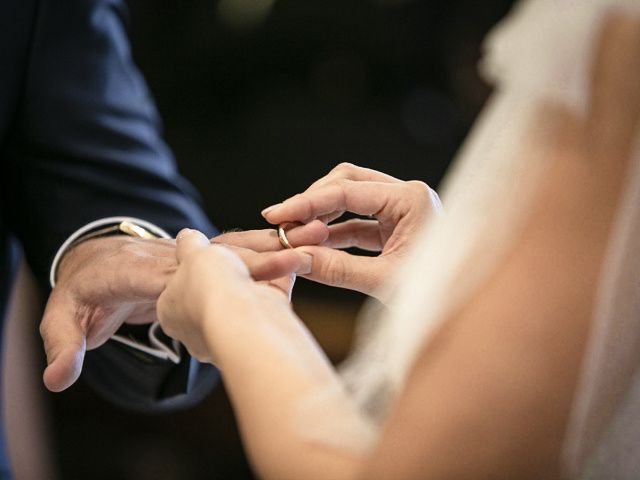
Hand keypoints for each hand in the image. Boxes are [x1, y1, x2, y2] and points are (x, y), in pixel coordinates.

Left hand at [41, 223, 327, 391]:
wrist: (93, 260)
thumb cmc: (82, 291)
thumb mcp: (62, 315)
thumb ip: (63, 345)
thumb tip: (59, 379)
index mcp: (136, 271)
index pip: (177, 272)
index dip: (214, 274)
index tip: (242, 275)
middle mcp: (170, 257)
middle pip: (219, 254)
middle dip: (261, 255)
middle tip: (301, 253)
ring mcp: (190, 255)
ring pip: (237, 246)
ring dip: (275, 244)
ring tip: (316, 237)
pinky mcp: (204, 257)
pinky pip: (241, 249)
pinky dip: (271, 249)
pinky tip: (304, 247)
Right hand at [261, 163, 441, 298]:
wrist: (466, 309)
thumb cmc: (439, 294)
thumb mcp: (385, 282)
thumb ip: (338, 269)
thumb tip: (295, 258)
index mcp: (411, 199)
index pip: (347, 191)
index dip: (306, 203)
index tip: (275, 215)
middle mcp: (407, 196)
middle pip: (346, 182)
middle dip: (312, 201)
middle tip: (281, 222)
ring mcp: (402, 209)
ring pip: (350, 198)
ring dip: (321, 215)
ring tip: (294, 234)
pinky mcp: (396, 226)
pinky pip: (357, 222)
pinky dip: (334, 233)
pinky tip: (313, 246)